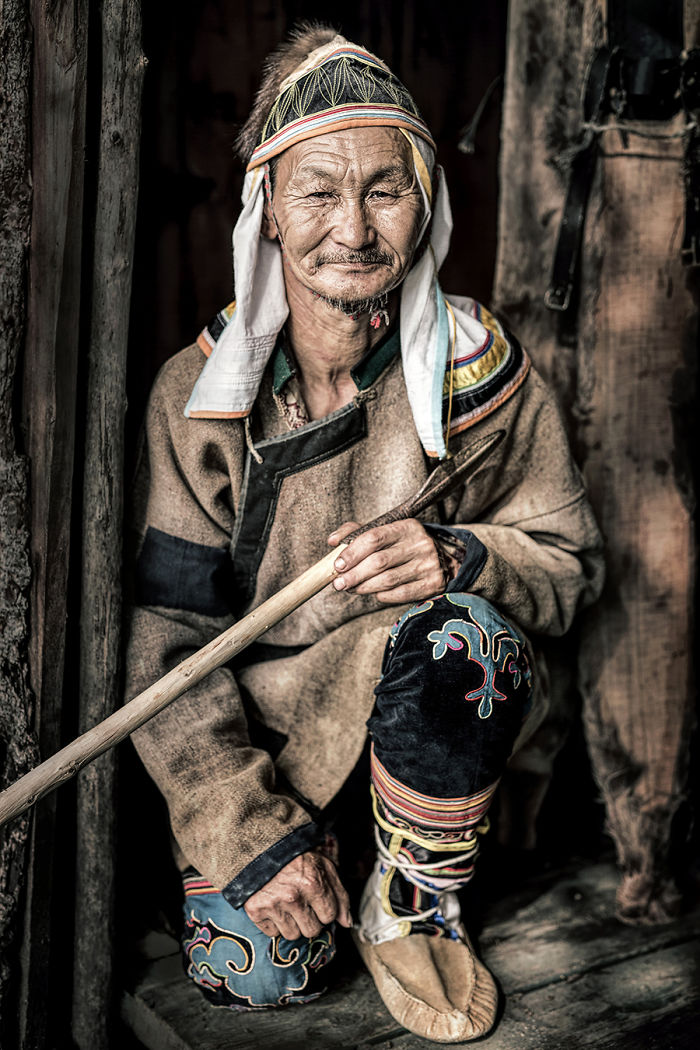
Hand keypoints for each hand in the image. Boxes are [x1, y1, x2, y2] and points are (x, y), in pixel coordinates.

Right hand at [244, 851, 351, 939]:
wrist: (262, 848)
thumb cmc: (297, 858)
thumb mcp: (324, 867)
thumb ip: (340, 895)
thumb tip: (347, 923)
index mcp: (313, 884)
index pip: (329, 916)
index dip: (324, 908)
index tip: (316, 898)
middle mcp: (293, 897)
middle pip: (311, 930)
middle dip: (310, 919)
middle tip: (302, 902)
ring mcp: (273, 905)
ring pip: (292, 935)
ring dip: (292, 923)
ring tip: (287, 904)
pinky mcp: (256, 910)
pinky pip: (272, 933)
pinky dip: (274, 923)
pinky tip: (274, 905)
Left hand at [328, 518, 445, 603]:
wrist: (447, 560)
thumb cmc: (406, 546)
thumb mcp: (388, 533)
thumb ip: (358, 532)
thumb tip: (332, 540)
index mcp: (407, 527)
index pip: (374, 538)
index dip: (352, 552)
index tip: (337, 565)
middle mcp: (420, 544)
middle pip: (379, 561)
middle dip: (354, 574)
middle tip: (338, 583)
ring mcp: (428, 565)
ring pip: (388, 580)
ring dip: (364, 587)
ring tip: (351, 589)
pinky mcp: (433, 584)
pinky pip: (400, 594)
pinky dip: (382, 596)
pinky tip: (374, 593)